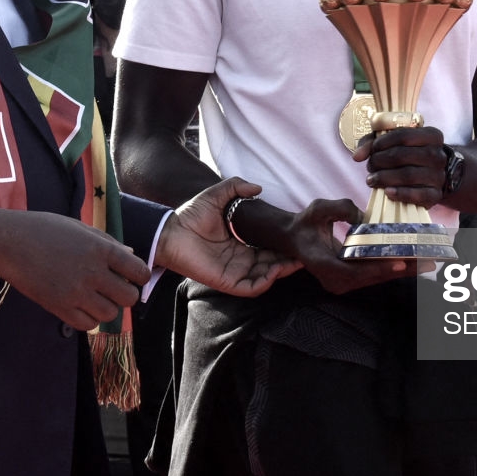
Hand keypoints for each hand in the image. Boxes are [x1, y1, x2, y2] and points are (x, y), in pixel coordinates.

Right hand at [0, 208, 150, 331]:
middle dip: (125, 294)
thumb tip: (132, 254)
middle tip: (113, 289)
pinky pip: (88, 325)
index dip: (139, 276)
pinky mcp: (60, 308)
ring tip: (94, 297)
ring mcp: (76, 292)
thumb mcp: (80, 228)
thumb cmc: (45, 230)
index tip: (130, 276)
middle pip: (129, 298)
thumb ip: (108, 243)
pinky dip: (89, 319)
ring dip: (107, 307)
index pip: (140, 272)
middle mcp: (93, 272)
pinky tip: (81, 306)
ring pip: (110, 314)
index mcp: (101, 249)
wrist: (10, 243)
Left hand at [155, 178, 300, 297]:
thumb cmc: (190, 215)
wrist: (170, 231)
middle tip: (306, 252)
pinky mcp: (227, 282)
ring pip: (266, 277)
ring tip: (296, 260)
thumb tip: (258, 188)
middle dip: (289, 260)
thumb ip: (236, 188)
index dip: (283, 246)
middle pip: (272, 264)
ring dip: (282, 270)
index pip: (268, 249)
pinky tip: (275, 269)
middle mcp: (240, 261)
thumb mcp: (217, 196)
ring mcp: (234, 272)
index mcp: (239, 245)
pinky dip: (266, 281)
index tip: (299, 237)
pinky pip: (252, 287)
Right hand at [252, 197, 415, 294]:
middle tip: (427, 261)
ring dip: (401, 271)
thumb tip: (364, 217)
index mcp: (323, 265)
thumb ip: (341, 208)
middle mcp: (334, 280)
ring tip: (427, 262)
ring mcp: (342, 284)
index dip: (378, 268)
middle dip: (401, 269)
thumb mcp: (319, 208)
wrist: (294, 238)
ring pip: (376, 278)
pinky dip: (392, 268)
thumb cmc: (305, 223)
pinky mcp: (349, 281)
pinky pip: (373, 276)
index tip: (401, 262)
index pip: (354, 271)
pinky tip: (413, 262)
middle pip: (372, 277)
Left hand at [353, 126, 449, 207]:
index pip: (403, 135)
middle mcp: (439, 155)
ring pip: (408, 175)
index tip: (373, 150)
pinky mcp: (436, 195)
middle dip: (380, 161)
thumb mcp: (390, 143)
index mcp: (432, 135)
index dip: (382, 143)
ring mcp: (439, 176)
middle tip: (370, 167)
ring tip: (372, 180)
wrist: (428, 177)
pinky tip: (387, 192)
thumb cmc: (406, 155)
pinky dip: (400, 194)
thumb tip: (357, 156)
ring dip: (385, 178)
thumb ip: (371, 144)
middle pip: (403, 155)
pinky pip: (418, 195)